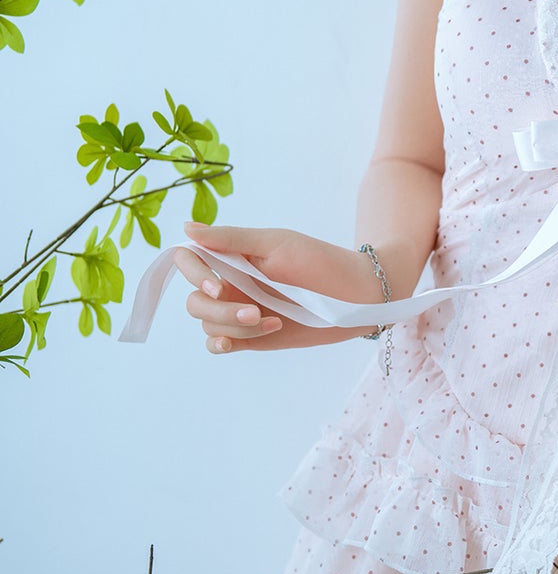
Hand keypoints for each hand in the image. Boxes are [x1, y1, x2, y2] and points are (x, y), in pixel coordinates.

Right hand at [176, 221, 382, 355]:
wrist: (356, 295)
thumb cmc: (320, 261)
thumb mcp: (275, 244)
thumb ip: (230, 239)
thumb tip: (185, 229)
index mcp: (232, 258)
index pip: (189, 262)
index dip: (194, 275)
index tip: (219, 288)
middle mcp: (231, 284)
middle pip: (195, 302)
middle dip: (219, 311)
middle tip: (255, 312)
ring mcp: (240, 311)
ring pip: (208, 325)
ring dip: (232, 327)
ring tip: (272, 322)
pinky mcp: (252, 336)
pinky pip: (219, 343)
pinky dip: (224, 344)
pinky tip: (242, 339)